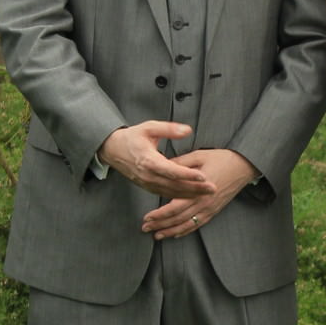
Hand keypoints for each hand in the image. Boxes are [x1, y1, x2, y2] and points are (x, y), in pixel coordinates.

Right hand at [99, 123, 214, 197]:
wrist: (113, 150)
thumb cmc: (132, 137)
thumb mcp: (149, 127)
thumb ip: (169, 129)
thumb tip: (188, 130)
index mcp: (148, 160)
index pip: (171, 170)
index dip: (187, 174)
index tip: (203, 176)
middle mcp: (148, 175)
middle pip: (174, 185)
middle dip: (195, 188)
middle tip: (213, 188)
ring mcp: (147, 183)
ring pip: (171, 192)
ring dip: (190, 194)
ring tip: (208, 193)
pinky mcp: (148, 187)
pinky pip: (166, 194)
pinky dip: (180, 197)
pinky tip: (193, 196)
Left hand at [141, 149, 259, 239]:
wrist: (244, 166)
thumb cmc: (221, 158)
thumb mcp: (199, 156)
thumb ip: (180, 164)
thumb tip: (162, 167)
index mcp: (198, 190)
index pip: (175, 208)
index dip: (159, 215)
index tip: (146, 218)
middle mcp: (203, 203)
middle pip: (178, 219)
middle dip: (160, 225)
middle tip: (145, 228)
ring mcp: (210, 208)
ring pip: (187, 225)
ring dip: (171, 231)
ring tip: (157, 235)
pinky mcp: (214, 210)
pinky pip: (198, 224)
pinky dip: (186, 231)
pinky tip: (176, 234)